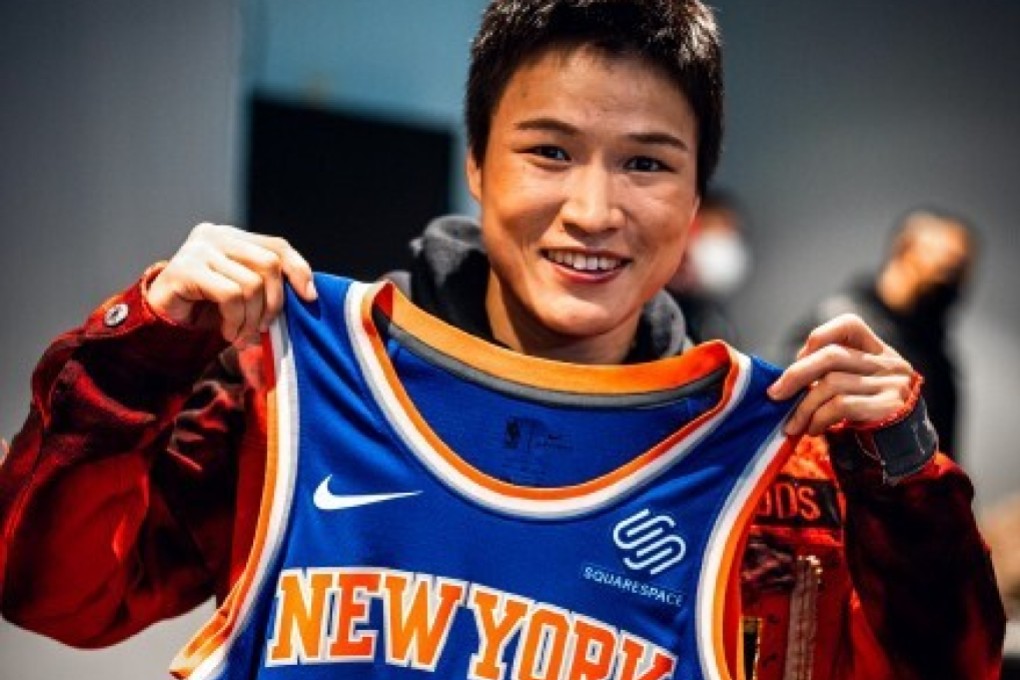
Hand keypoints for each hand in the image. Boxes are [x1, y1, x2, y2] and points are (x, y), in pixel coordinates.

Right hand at [147, 222, 316, 342]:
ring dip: (251, 319)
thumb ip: (267, 284)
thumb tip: (308, 293)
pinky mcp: (185, 268)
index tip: (309, 297)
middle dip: (273, 303)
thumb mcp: (243, 292)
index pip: (278, 246)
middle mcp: (216, 235)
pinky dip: (235, 319)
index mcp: (233, 236)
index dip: (299, 270)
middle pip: (269, 264)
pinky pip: (230, 295)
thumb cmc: (207, 308)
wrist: (161, 320)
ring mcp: (198, 249)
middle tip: (262, 328)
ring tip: (241, 334)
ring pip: (251, 284)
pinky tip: (227, 331)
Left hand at [767, 314, 914, 435]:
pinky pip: (840, 405)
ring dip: (804, 407)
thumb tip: (786, 380)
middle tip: (775, 394)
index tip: (798, 358)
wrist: (905, 447)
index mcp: (880, 352)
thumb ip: (831, 373)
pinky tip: (813, 429)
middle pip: (832, 355)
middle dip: (796, 375)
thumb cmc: (870, 414)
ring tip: (794, 424)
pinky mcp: (888, 407)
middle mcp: (889, 364)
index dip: (819, 336)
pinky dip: (819, 418)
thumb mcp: (855, 385)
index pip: (850, 324)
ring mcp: (892, 384)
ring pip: (831, 383)